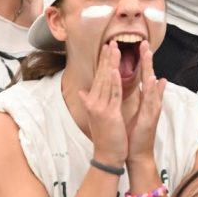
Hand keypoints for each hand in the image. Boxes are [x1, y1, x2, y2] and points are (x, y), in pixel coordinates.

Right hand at [81, 42, 127, 165]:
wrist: (107, 155)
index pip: (99, 77)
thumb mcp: (96, 117)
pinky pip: (113, 95)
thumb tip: (82, 93)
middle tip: (111, 41)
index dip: (104, 62)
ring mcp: (100, 107)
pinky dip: (114, 82)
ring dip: (111, 63)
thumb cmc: (105, 137)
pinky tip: (115, 70)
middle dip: (107, 57)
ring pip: (107, 81)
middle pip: (102, 75)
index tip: (108, 47)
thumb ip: (90, 102)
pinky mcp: (109, 114)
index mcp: (94, 101)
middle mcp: (94, 101)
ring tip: (114, 49)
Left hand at [124, 42, 165, 160]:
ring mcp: (152, 109)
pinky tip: (152, 78)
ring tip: (148, 54)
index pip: (143, 77)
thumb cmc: (133, 133)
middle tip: (145, 43)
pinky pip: (151, 101)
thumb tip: (151, 82)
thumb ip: (142, 96)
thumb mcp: (136, 111)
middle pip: (150, 77)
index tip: (139, 46)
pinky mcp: (150, 118)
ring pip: (152, 85)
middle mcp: (151, 102)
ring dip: (150, 69)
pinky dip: (152, 90)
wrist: (136, 153)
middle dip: (147, 60)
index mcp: (145, 100)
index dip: (142, 62)